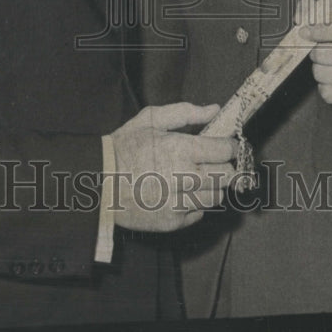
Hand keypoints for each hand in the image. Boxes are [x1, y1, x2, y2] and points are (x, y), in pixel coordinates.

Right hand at [110, 103, 235, 231]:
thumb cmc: (124, 148)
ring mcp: (179, 202)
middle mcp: (184, 177)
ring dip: (213, 186)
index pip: (225, 151)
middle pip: (228, 176)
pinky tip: (182, 192)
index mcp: (180, 149)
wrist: (99, 183)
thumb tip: (214, 110)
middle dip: (226, 166)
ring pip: (217, 196)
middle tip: (217, 162)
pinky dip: (196, 203)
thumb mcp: (150, 119)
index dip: (231, 147)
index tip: (230, 146)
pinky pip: (200, 213)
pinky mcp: (173, 221)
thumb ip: (185, 112)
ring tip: (196, 177)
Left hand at [295, 0, 331, 108]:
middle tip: (317, 52)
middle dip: (314, 53)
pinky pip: (327, 93)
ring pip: (322, 74)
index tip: (304, 32)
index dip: (318, 32)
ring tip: (328, 67)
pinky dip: (324, 88)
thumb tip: (299, 17)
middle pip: (325, 54)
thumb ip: (311, 12)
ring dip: (318, 71)